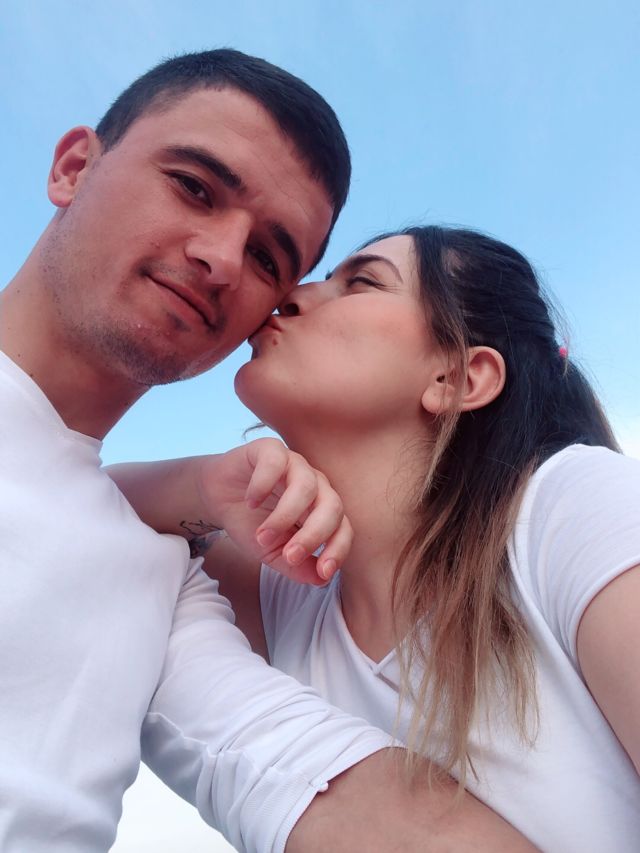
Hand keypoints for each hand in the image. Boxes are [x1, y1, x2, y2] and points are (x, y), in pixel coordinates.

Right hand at [197, 438, 350, 583]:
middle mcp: (316, 485)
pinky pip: (276, 461)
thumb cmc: (251, 524)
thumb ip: (296, 566)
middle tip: (289, 556)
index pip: (343, 528)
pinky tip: (250, 502)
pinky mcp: (270, 449)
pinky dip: (263, 484)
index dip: (338, 549)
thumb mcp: (272, 553)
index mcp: (321, 510)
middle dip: (314, 535)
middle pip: (332, 506)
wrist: (218, 497)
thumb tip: (321, 580)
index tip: (323, 571)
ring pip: (306, 486)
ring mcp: (294, 464)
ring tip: (262, 536)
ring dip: (284, 516)